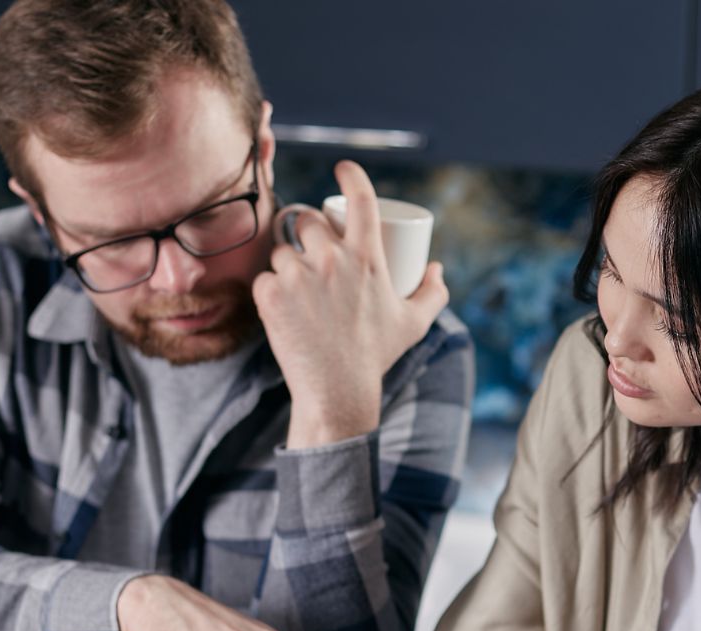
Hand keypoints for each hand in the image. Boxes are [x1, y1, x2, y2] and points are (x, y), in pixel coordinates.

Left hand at [253, 160, 448, 447]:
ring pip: (282, 251)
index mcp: (367, 258)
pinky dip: (270, 292)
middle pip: (308, 221)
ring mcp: (299, 276)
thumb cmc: (376, 356)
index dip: (351, 175)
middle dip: (308, 233)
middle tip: (311, 257)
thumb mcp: (413, 324)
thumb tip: (436, 268)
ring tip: (298, 293)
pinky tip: (281, 309)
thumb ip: (433, 293)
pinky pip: (264, 279)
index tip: (343, 169)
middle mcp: (332, 259)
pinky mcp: (271, 295)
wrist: (337, 392)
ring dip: (287, 265)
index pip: (361, 199)